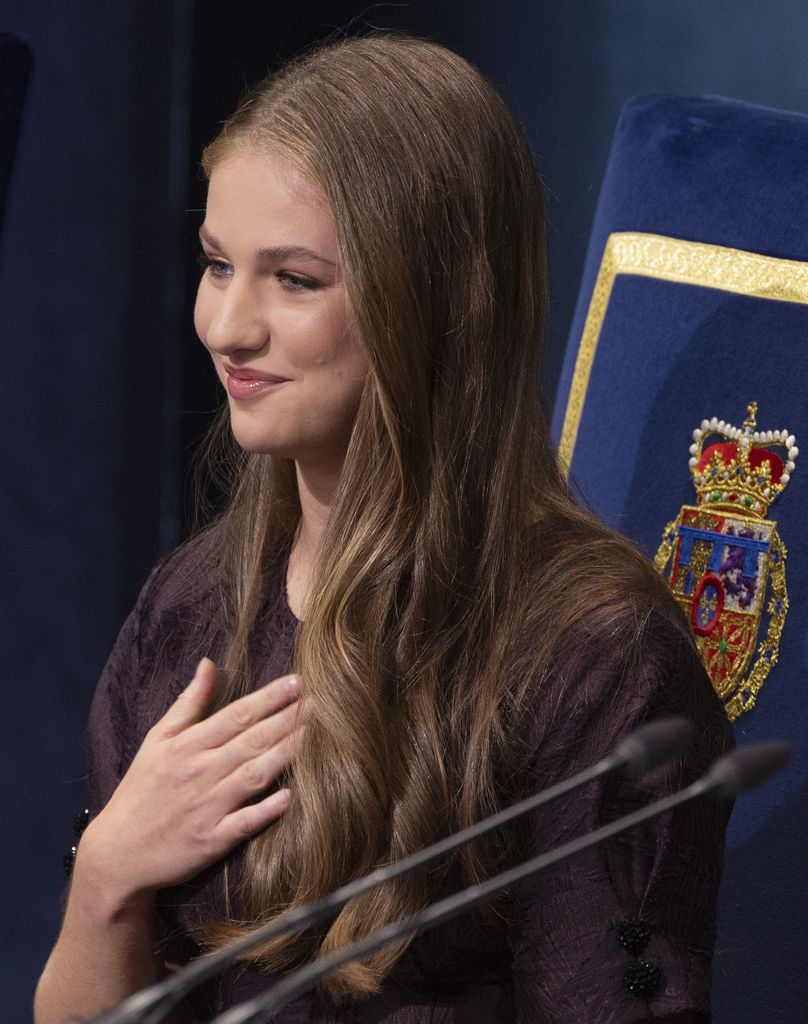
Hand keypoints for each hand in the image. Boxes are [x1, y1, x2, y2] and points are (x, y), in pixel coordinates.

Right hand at [79, 658, 303, 902]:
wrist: (118, 853)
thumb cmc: (141, 791)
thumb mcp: (156, 740)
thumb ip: (188, 703)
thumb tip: (209, 663)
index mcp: (188, 745)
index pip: (237, 715)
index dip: (269, 698)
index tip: (297, 682)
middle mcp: (201, 772)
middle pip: (253, 740)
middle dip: (288, 720)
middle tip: (322, 701)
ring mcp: (208, 807)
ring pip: (255, 775)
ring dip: (287, 754)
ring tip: (318, 736)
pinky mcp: (213, 840)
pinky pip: (245, 822)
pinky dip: (267, 809)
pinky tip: (291, 795)